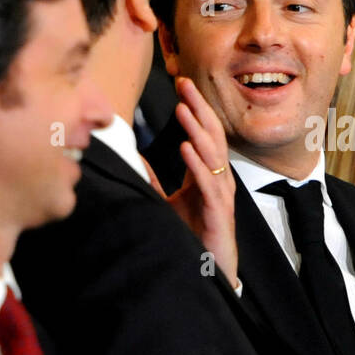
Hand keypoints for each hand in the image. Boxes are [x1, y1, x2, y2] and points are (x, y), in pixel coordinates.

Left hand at [163, 77, 238, 287]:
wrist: (210, 271)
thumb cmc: (193, 237)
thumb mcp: (168, 203)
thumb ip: (154, 181)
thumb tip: (134, 159)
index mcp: (207, 174)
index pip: (203, 132)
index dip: (194, 108)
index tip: (180, 84)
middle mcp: (218, 179)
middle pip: (211, 134)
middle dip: (198, 108)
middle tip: (184, 83)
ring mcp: (220, 194)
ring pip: (212, 154)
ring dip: (197, 130)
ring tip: (182, 109)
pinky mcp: (218, 212)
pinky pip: (208, 184)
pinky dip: (197, 164)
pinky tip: (186, 148)